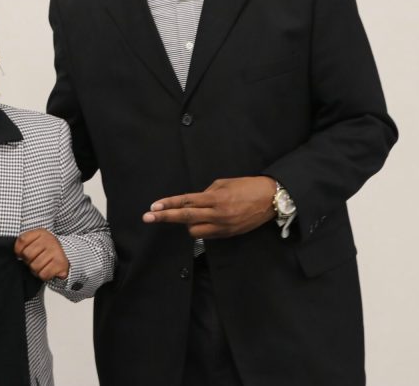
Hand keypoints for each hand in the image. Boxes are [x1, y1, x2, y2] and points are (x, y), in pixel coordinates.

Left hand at [14, 229, 69, 280]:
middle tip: (34, 261)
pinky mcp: (61, 263)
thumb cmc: (46, 250)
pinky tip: (48, 270)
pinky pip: (43, 274)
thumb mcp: (35, 241)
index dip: (18, 250)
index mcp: (41, 232)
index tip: (22, 254)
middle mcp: (49, 240)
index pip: (22, 240)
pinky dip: (43, 276)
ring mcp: (56, 251)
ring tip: (41, 266)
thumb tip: (17, 255)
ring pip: (35, 266)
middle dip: (28, 261)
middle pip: (27, 254)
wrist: (67, 255)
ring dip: (36, 270)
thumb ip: (23, 244)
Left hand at [142, 175, 275, 238]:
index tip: (153, 207)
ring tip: (187, 216)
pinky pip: (207, 234)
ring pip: (194, 231)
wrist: (271, 199)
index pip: (186, 202)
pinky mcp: (228, 235)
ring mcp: (223, 227)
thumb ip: (205, 193)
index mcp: (215, 198)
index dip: (168, 204)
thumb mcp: (223, 184)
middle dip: (165, 217)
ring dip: (187, 224)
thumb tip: (192, 202)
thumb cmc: (247, 186)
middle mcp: (217, 214)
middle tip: (147, 217)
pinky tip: (200, 222)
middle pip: (185, 218)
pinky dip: (201, 228)